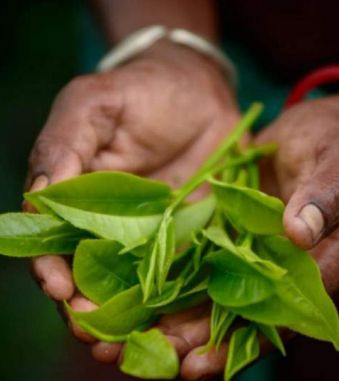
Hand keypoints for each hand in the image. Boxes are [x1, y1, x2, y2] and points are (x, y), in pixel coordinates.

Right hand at [24, 40, 239, 371]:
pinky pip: (195, 279)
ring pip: (146, 293)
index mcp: (82, 206)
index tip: (63, 295)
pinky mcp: (200, 238)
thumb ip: (62, 148)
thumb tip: (38, 199)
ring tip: (151, 354)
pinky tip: (194, 334)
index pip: (59, 250)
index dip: (55, 275)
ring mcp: (161, 239)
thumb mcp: (91, 106)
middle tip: (102, 344)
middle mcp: (117, 231)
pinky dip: (192, 309)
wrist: (195, 91)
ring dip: (145, 327)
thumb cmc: (138, 92)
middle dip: (98, 317)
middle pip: (100, 284)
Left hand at [154, 96, 338, 380]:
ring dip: (175, 319)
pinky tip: (139, 291)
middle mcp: (277, 269)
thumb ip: (324, 197)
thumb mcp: (333, 164)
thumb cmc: (331, 142)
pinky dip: (172, 278)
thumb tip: (301, 233)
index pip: (279, 318)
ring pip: (212, 295)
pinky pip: (198, 260)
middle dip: (193, 343)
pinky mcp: (225, 233)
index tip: (198, 365)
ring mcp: (247, 252)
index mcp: (315, 264)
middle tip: (149, 361)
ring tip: (129, 340)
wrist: (306, 134)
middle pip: (236, 317)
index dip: (240, 345)